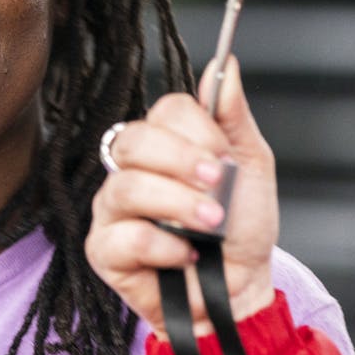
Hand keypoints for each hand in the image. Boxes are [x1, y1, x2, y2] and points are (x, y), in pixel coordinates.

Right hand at [88, 57, 278, 338]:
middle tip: (218, 185)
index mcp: (167, 143)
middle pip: (134, 140)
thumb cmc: (242, 228)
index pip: (165, 111)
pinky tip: (187, 255)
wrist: (240, 289)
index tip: (226, 159)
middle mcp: (133, 169)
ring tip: (212, 225)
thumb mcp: (250, 166)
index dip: (198, 131)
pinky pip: (122, 236)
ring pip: (126, 187)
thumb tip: (223, 66)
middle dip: (181, 162)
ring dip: (178, 205)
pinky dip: (163, 246)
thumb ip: (233, 116)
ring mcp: (113, 209)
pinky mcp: (103, 250)